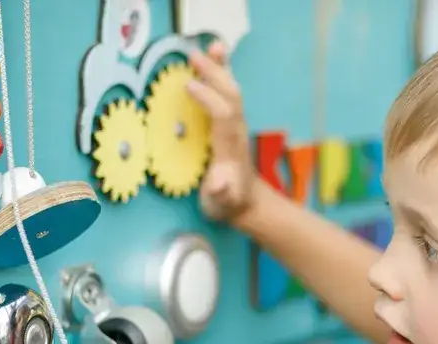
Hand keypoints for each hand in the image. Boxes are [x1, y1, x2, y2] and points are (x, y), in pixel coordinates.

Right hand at [187, 41, 258, 224]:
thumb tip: (220, 184)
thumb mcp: (222, 203)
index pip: (223, 116)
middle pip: (230, 96)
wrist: (248, 203)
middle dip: (214, 75)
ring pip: (232, 91)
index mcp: (229, 148)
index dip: (208, 100)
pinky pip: (228, 93)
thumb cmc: (229, 203)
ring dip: (222, 68)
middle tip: (193, 56)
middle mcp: (235, 131)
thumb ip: (221, 193)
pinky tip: (216, 56)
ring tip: (213, 46)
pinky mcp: (231, 122)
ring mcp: (235, 125)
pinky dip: (223, 73)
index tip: (189, 86)